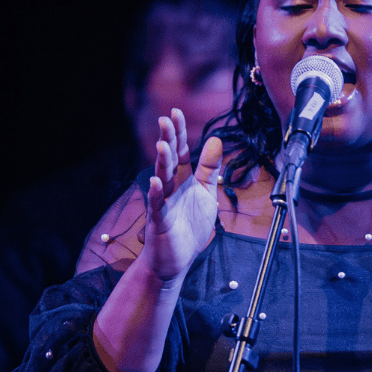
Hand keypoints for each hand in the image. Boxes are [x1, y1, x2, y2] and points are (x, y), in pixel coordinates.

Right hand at [142, 108, 222, 280]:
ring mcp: (162, 204)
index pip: (179, 152)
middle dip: (168, 140)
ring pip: (161, 179)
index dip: (178, 133)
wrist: (177, 259)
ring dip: (162, 162)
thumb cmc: (189, 226)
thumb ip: (209, 168)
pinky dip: (156, 194)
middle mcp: (169, 188)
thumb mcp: (205, 193)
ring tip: (162, 144)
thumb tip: (216, 139)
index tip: (176, 112)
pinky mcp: (160, 222)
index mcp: (181, 180)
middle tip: (165, 119)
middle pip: (168, 160)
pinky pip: (157, 206)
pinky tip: (156, 181)